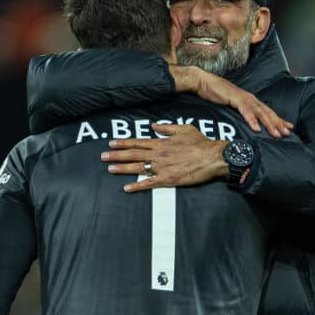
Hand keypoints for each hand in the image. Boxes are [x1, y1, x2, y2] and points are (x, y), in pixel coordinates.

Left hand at [101, 124, 228, 191]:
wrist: (212, 157)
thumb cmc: (200, 142)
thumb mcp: (184, 129)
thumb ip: (167, 128)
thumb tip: (154, 126)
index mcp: (161, 142)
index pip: (138, 142)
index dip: (123, 143)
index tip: (111, 143)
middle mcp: (158, 154)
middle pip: (133, 154)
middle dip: (116, 155)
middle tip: (103, 157)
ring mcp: (162, 167)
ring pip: (137, 168)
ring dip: (122, 168)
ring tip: (109, 169)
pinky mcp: (168, 179)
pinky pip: (149, 183)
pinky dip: (137, 186)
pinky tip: (126, 188)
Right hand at [170, 65, 292, 137]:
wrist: (203, 82)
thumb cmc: (216, 93)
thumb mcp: (231, 104)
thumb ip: (239, 111)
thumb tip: (246, 122)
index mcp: (250, 100)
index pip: (267, 111)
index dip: (278, 120)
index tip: (287, 128)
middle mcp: (249, 98)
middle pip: (267, 112)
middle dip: (278, 123)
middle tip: (287, 133)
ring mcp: (243, 98)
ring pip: (260, 112)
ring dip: (269, 124)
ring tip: (276, 133)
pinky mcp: (235, 98)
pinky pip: (246, 111)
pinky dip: (252, 120)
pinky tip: (256, 128)